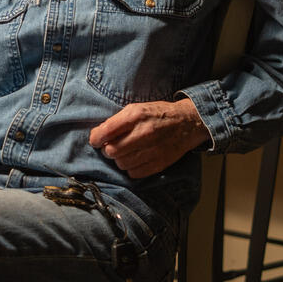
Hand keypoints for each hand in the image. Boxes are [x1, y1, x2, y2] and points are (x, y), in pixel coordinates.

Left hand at [89, 98, 210, 178]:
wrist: (186, 123)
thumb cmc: (157, 115)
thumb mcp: (136, 108)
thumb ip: (117, 121)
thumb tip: (98, 135)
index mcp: (135, 116)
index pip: (106, 131)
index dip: (96, 138)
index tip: (96, 140)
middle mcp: (144, 133)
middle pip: (111, 151)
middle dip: (107, 149)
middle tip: (112, 145)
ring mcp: (153, 150)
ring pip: (121, 164)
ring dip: (119, 159)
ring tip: (125, 151)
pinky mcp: (159, 163)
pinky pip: (134, 173)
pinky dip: (130, 168)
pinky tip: (135, 159)